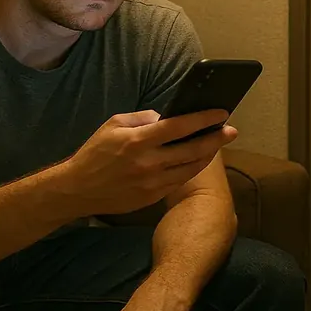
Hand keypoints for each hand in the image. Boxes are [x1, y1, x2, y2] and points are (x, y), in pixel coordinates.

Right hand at [62, 109, 238, 214]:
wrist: (78, 189)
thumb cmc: (95, 153)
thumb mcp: (114, 125)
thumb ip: (143, 118)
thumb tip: (167, 118)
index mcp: (138, 141)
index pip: (180, 126)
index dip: (204, 119)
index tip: (222, 113)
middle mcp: (149, 163)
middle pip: (193, 149)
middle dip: (217, 139)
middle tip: (232, 131)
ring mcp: (152, 183)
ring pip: (191, 168)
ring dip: (208, 155)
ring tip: (217, 144)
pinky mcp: (152, 197)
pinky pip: (180, 181)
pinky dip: (192, 169)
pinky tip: (198, 159)